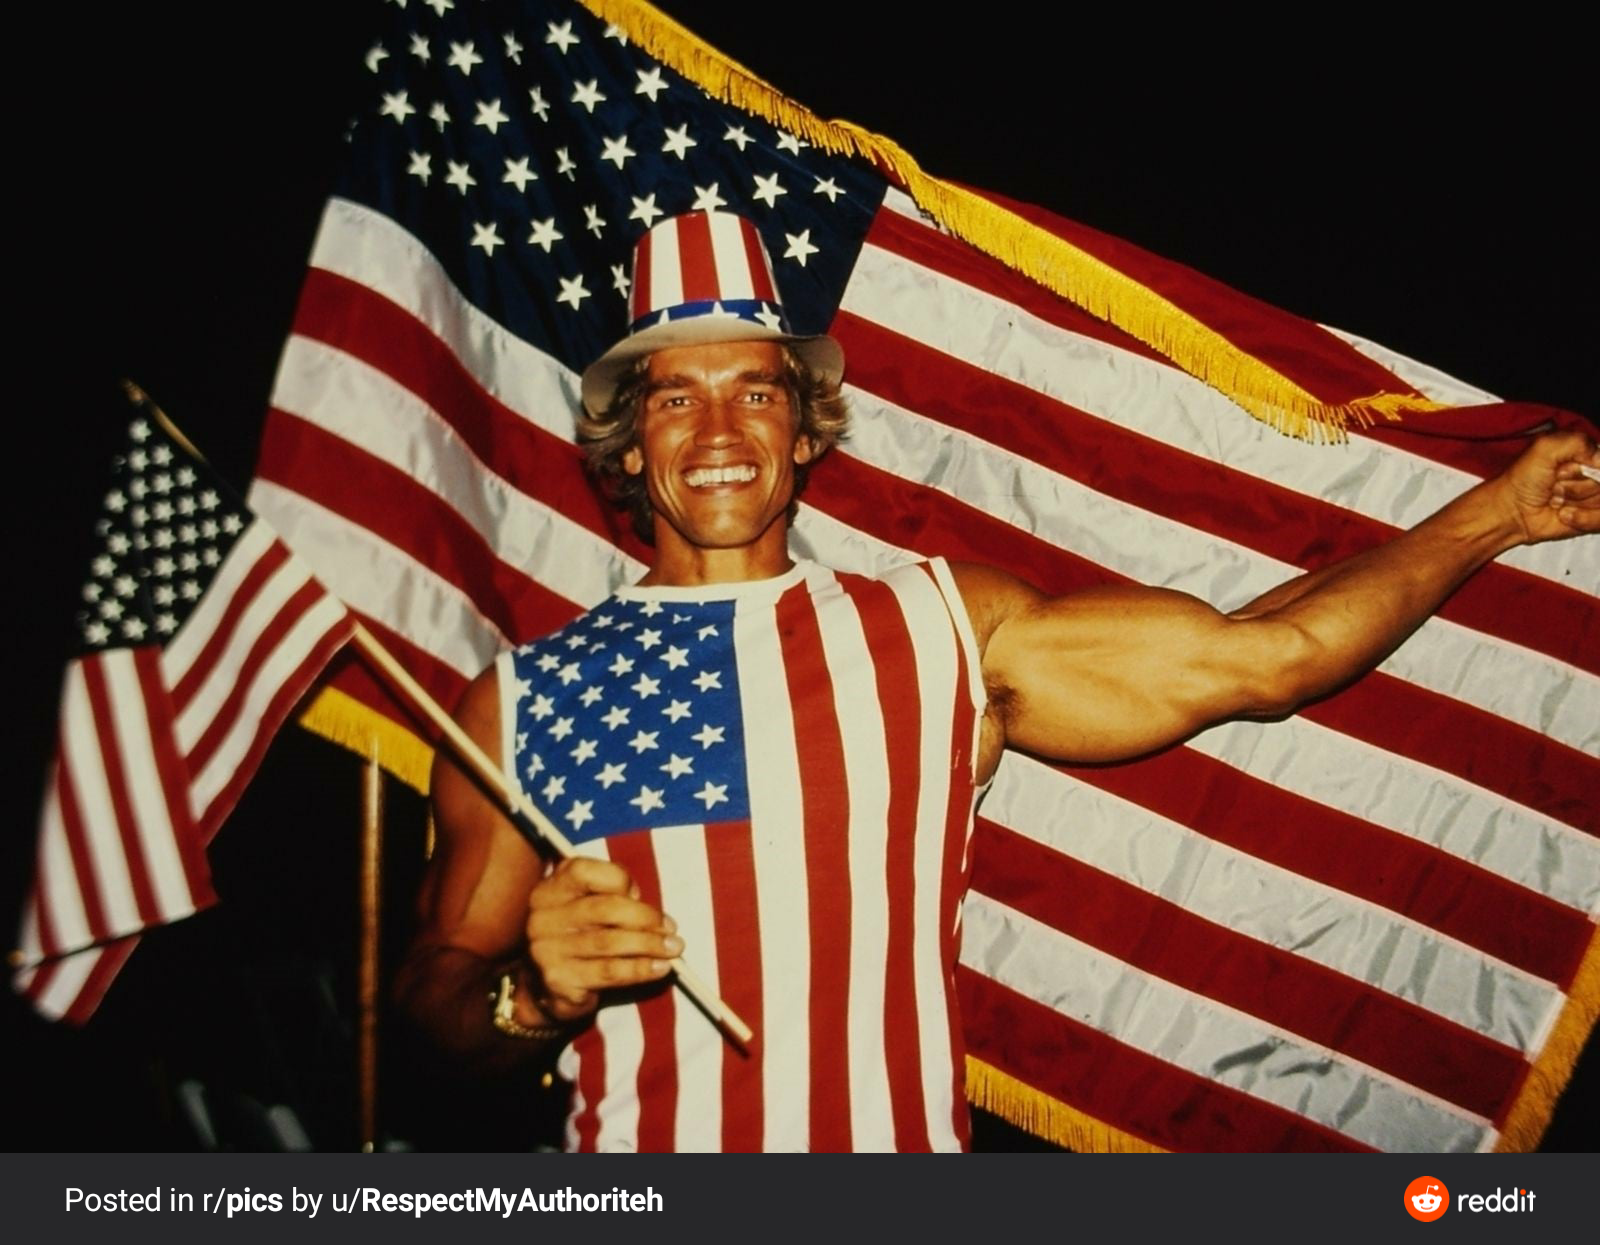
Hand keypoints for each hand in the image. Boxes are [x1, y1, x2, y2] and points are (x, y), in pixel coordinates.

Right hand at [523, 857, 681, 1022]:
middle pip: (604, 908)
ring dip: (649, 945)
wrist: (546, 984)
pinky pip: (608, 972)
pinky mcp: (559, 980)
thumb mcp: (589, 906)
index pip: (585, 872)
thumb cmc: (580, 936)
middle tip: (671, 929)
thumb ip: (612, 897)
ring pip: (609, 942)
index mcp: (553, 887)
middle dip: (645, 918)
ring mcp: (548, 949)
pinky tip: (660, 968)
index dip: (620, 879)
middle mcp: (545, 916)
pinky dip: (640, 969)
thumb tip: (649, 911)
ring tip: (673, 949)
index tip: (640, 895)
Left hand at [1498, 428, 1599, 544]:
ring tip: (1557, 498)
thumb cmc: (1523, 479)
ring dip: (1577, 499)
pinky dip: (1582, 517)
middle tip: (1556, 483)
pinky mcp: (1594, 518)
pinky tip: (1563, 513)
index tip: (1564, 467)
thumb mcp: (1545, 447)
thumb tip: (1599, 459)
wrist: (1512, 511)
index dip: (1590, 465)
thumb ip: (1577, 442)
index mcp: (1587, 453)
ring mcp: (1595, 497)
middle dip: (1579, 483)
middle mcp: (1594, 474)